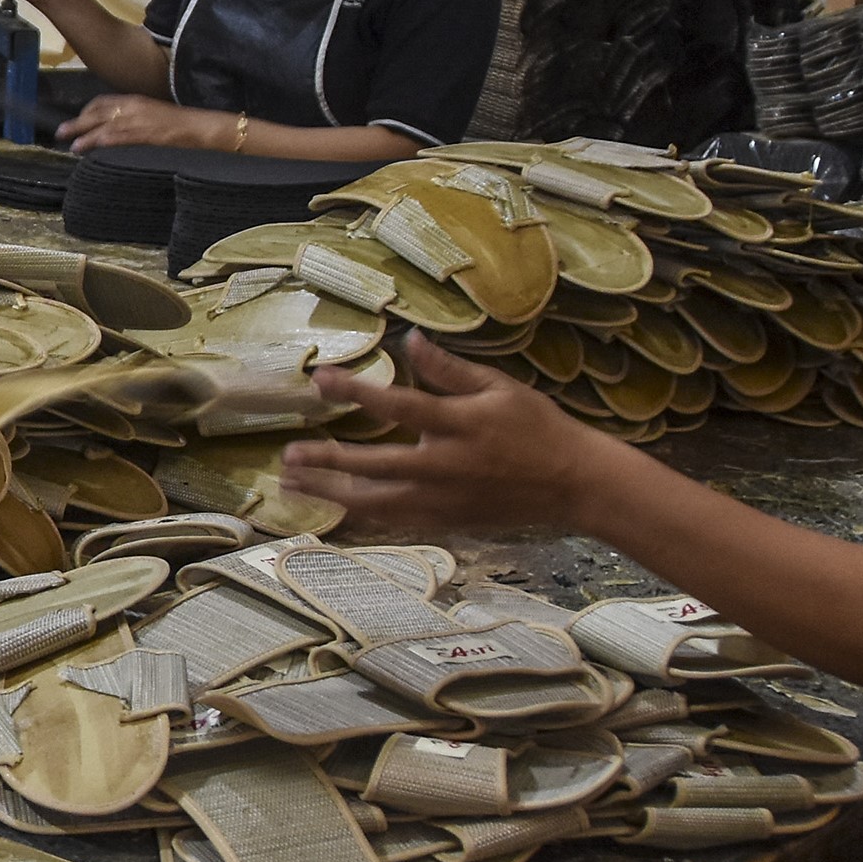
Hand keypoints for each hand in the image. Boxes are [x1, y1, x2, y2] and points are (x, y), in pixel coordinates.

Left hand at [59, 91, 197, 151]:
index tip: (77, 121)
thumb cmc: (181, 124)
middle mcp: (132, 106)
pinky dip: (98, 141)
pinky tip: (86, 148)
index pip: (103, 102)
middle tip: (60, 132)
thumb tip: (119, 128)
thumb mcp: (154, 115)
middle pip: (96, 112)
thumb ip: (135, 118)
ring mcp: (136, 120)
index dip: (86, 112)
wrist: (201, 127)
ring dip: (83, 134)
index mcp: (135, 100)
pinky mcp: (143, 134)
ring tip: (69, 144)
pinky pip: (115, 137)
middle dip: (77, 122)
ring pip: (102, 125)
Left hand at [278, 332, 623, 532]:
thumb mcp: (500, 388)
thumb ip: (450, 369)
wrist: (575, 485)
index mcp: (459, 425)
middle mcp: (444, 467)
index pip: (398, 406)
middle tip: (287, 455)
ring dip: (331, 493)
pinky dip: (358, 517)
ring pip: (375, 502)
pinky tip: (332, 509)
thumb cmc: (538, 429)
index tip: (319, 379)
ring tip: (292, 486)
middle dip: (327, 460)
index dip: (356, 391)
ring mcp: (443, 500)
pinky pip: (393, 522)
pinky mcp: (446, 522)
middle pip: (374, 465)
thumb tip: (410, 339)